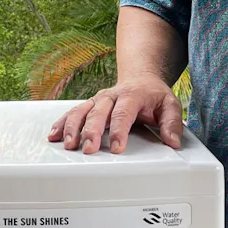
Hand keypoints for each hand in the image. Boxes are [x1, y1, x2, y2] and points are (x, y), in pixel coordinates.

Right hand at [48, 78, 183, 154]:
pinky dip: (62, 123)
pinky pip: (73, 112)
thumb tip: (173, 141)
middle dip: (92, 131)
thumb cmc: (154, 95)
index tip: (118, 147)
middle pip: (98, 112)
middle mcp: (111, 96)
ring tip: (68, 144)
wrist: (141, 78)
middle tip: (89, 148)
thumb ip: (172, 123)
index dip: (120, 130)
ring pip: (81, 111)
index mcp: (132, 95)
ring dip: (73, 127)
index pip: (124, 113)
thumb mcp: (170, 105)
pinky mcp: (89, 104)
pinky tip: (54, 135)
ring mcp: (98, 100)